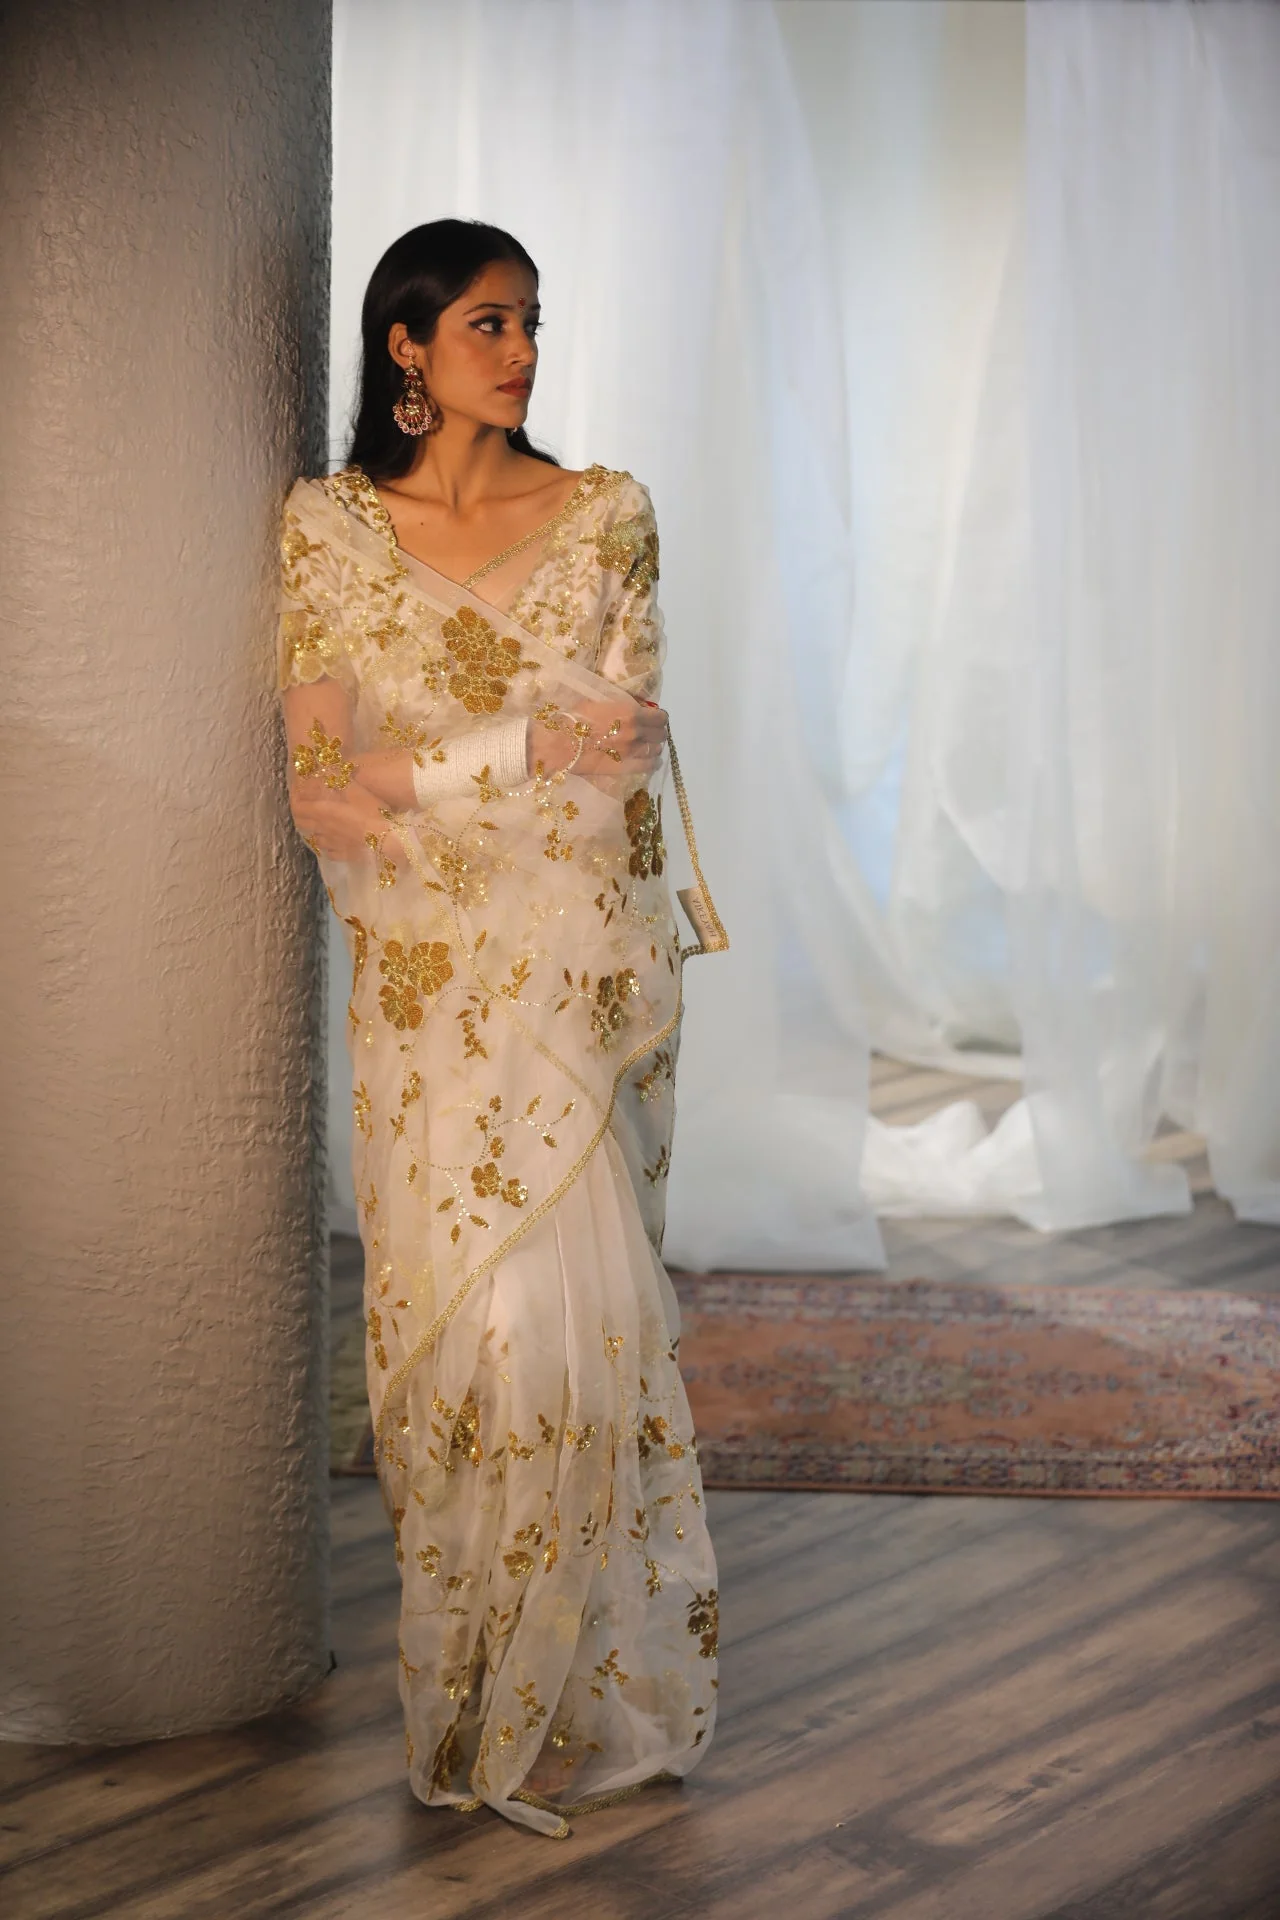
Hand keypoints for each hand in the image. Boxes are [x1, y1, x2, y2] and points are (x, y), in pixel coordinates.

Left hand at [289, 777, 400, 862]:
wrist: (387, 838)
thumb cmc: (371, 810)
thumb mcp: (354, 788)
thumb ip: (336, 780)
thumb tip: (321, 773)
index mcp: (322, 812)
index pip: (297, 806)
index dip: (294, 797)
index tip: (298, 789)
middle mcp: (322, 829)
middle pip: (301, 823)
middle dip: (300, 812)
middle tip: (306, 804)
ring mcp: (332, 845)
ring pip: (314, 838)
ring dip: (314, 829)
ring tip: (321, 822)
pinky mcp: (342, 855)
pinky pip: (328, 851)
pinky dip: (327, 845)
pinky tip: (334, 840)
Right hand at [529, 697, 667, 778]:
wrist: (558, 744)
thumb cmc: (574, 719)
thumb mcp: (599, 702)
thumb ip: (620, 706)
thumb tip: (633, 707)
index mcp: (631, 713)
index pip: (660, 717)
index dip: (659, 717)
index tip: (655, 717)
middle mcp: (636, 733)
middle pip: (661, 734)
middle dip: (658, 731)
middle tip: (650, 731)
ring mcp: (632, 753)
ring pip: (657, 750)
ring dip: (655, 746)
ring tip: (648, 746)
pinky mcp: (625, 768)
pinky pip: (649, 766)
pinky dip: (654, 762)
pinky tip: (652, 760)